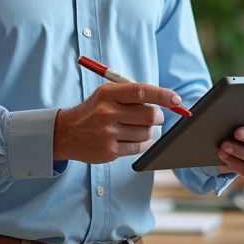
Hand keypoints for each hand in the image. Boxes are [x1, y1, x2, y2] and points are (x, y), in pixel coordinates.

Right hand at [53, 82, 173, 163]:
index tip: (176, 100)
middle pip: (149, 115)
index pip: (141, 91)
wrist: (67, 133)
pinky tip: (134, 138)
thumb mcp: (107, 94)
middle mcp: (107, 112)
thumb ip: (133, 94)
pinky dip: (143, 143)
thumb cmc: (94, 110)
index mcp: (108, 94)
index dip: (163, 95)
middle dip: (158, 117)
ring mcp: (108, 133)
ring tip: (137, 127)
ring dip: (148, 130)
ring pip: (147, 133)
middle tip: (155, 117)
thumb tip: (167, 99)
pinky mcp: (109, 151)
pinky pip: (139, 147)